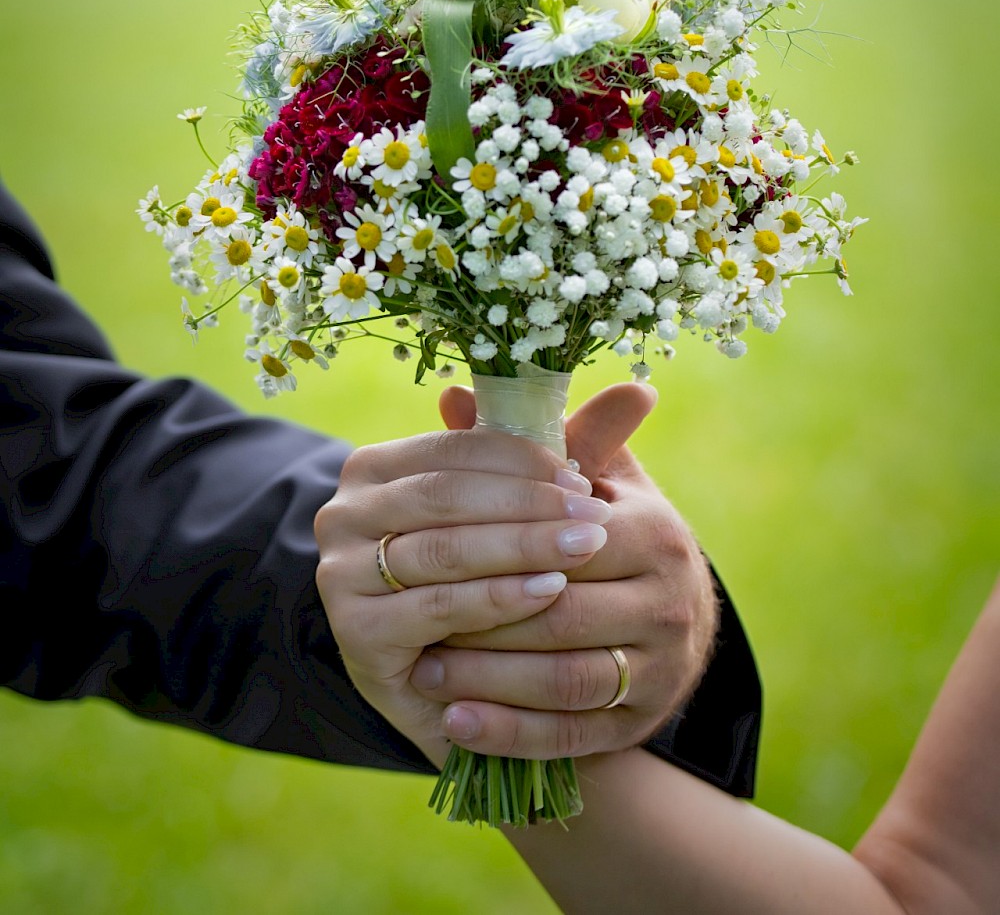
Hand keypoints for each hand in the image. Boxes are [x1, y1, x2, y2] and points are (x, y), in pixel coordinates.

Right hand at [314, 424, 609, 764]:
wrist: (457, 681)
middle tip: (594, 517)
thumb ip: (572, 449)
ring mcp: (340, 575)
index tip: (583, 477)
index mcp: (374, 468)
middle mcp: (342, 513)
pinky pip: (435, 607)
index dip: (522, 460)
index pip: (452, 449)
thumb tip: (641, 392)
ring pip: (443, 551)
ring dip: (519, 548)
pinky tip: (547, 593)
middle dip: (527, 505)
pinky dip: (496, 598)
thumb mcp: (525, 507)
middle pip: (446, 497)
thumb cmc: (489, 576)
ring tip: (581, 550)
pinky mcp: (356, 634)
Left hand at [411, 383, 719, 759]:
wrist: (672, 618)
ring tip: (423, 673)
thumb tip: (454, 396)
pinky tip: (455, 723)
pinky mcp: (642, 724)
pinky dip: (510, 732)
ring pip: (563, 680)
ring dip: (489, 680)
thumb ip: (525, 442)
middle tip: (412, 618)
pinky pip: (570, 736)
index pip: (563, 539)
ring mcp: (661, 669)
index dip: (494, 548)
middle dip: (482, 619)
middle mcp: (670, 600)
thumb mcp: (585, 480)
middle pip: (561, 613)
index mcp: (655, 532)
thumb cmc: (610, 532)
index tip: (426, 553)